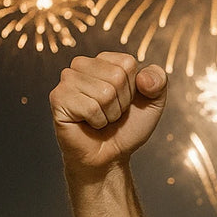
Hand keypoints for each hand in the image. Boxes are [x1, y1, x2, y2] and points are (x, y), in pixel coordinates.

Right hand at [49, 52, 167, 173]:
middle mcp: (81, 65)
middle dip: (122, 102)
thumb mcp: (154, 102)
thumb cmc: (128, 127)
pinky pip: (90, 107)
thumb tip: (143, 77)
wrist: (110, 156)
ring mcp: (67, 80)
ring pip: (104, 92)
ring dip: (110, 113)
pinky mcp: (58, 98)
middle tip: (112, 114)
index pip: (127, 63)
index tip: (125, 101)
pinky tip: (89, 124)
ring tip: (101, 119)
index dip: (134, 88)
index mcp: (104, 60)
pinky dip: (97, 121)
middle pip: (117, 76)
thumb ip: (159, 80)